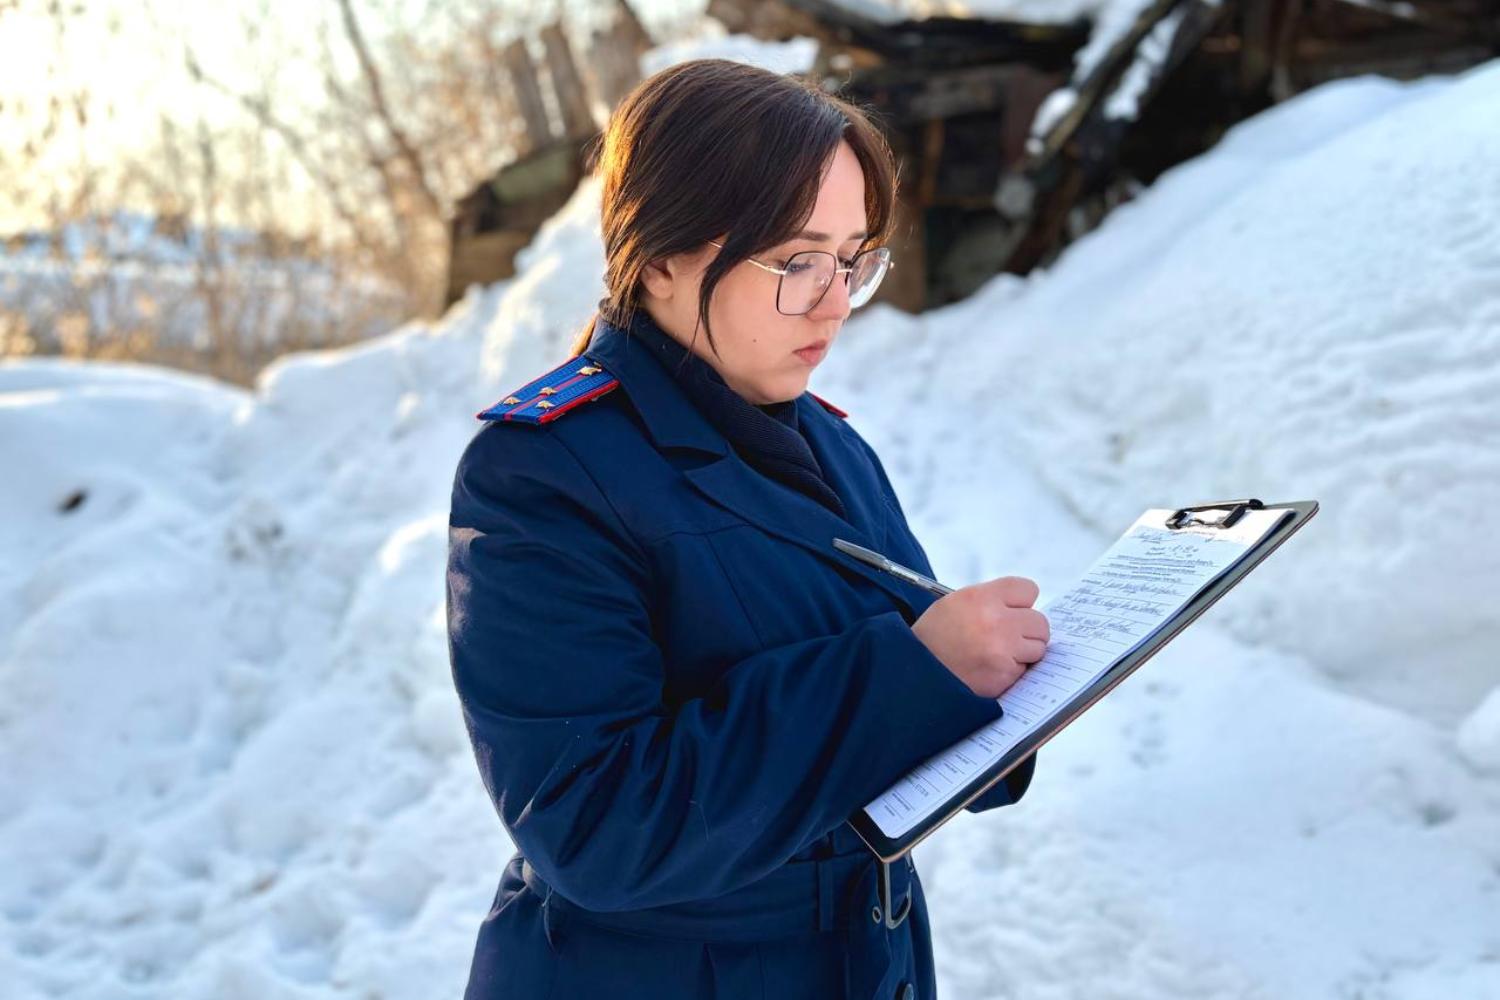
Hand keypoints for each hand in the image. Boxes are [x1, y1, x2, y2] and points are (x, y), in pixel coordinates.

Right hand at [911, 576, 1049, 698]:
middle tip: (1008, 637)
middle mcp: (994, 621)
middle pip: (1039, 622)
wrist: (914, 673)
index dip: (1021, 602)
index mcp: (980, 598)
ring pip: (1038, 647)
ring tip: (997, 654)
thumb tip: (1024, 607)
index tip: (1014, 610)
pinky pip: (1024, 670)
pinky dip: (1011, 671)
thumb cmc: (934, 637)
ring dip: (1023, 652)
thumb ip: (991, 600)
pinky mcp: (1003, 676)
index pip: (1028, 590)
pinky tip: (990, 669)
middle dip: (1027, 630)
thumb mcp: (954, 603)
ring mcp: (1002, 651)